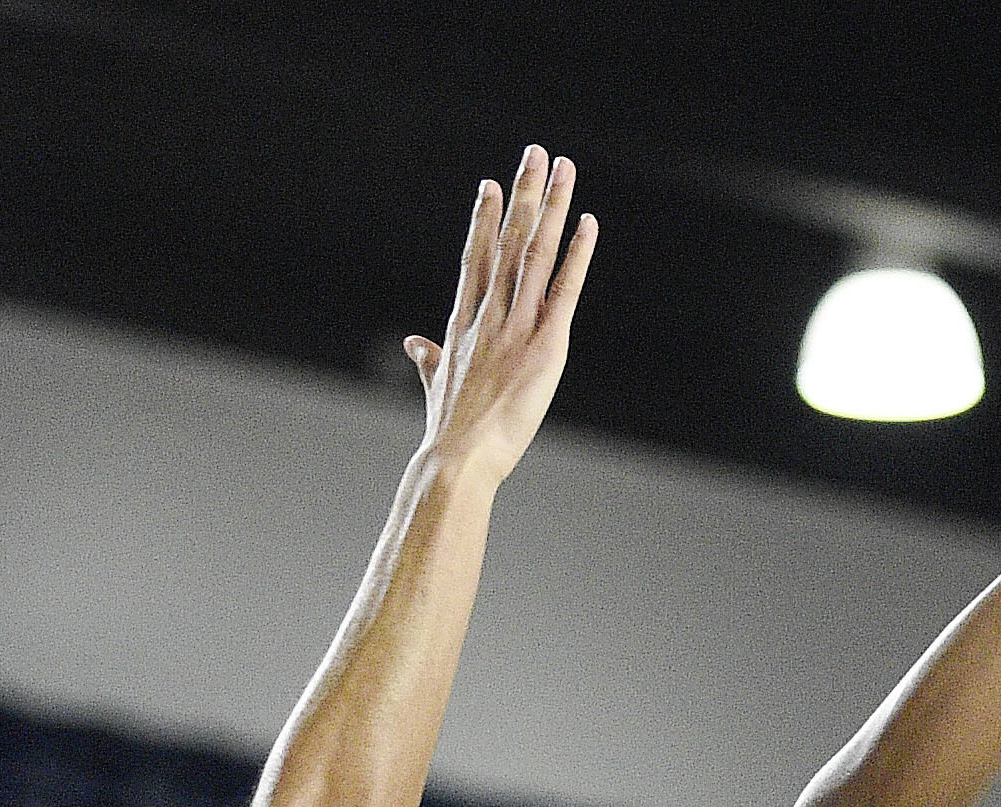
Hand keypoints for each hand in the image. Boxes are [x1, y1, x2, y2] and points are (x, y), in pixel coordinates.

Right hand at [406, 147, 596, 485]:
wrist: (458, 458)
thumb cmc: (447, 432)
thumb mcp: (435, 386)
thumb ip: (427, 360)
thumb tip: (413, 344)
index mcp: (463, 323)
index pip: (477, 259)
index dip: (485, 220)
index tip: (491, 185)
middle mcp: (489, 314)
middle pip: (509, 241)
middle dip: (524, 194)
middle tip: (536, 153)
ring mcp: (517, 326)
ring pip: (537, 253)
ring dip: (551, 207)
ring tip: (562, 168)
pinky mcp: (545, 346)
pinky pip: (564, 290)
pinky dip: (577, 255)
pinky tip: (586, 223)